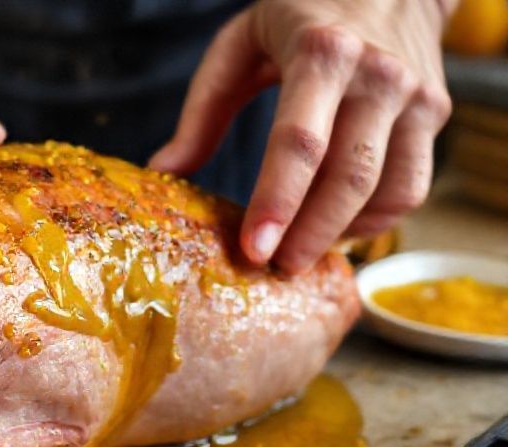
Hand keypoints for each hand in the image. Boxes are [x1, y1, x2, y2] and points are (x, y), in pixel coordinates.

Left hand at [149, 0, 452, 273]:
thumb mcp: (239, 44)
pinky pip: (411, 187)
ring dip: (341, 235)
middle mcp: (376, 75)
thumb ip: (202, 109)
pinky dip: (375, 220)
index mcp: (322, 53)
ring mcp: (414, 96)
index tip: (254, 250)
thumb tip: (164, 170)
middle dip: (310, 235)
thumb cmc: (300, 13)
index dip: (276, 201)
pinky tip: (336, 228)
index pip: (299, 142)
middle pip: (347, 177)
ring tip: (300, 253)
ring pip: (387, 191)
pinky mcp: (434, 113)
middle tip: (275, 270)